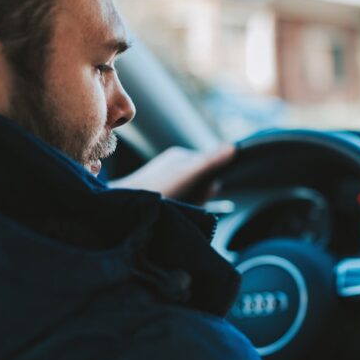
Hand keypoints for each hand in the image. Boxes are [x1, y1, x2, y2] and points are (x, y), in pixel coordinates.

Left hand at [111, 145, 234, 201]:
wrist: (125, 207)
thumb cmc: (158, 188)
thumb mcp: (189, 174)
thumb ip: (211, 161)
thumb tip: (233, 147)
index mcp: (179, 157)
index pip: (209, 165)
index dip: (211, 182)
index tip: (206, 191)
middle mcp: (172, 167)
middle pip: (200, 182)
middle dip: (201, 196)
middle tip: (189, 201)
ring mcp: (164, 182)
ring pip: (190, 195)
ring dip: (191, 204)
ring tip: (178, 207)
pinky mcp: (158, 197)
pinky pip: (179, 203)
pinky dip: (180, 209)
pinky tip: (172, 211)